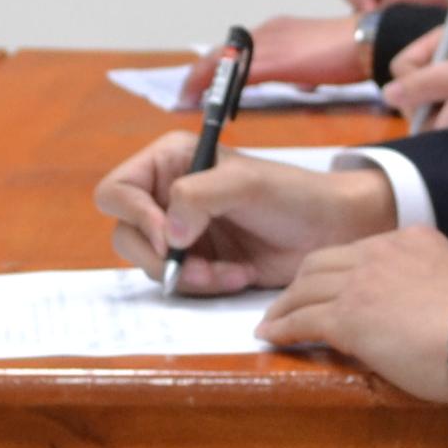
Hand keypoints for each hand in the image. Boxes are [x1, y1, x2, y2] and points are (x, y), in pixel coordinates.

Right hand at [94, 140, 394, 291]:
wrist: (330, 230)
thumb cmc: (293, 194)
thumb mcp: (245, 184)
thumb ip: (197, 196)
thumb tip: (167, 234)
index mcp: (171, 161)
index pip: (117, 190)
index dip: (135, 216)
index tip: (168, 238)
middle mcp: (168, 194)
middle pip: (126, 234)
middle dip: (160, 258)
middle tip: (195, 267)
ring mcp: (181, 230)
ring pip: (151, 264)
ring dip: (187, 275)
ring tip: (226, 273)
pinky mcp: (198, 261)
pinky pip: (179, 283)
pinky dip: (204, 286)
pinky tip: (238, 276)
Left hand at [194, 12, 364, 94]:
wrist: (367, 41)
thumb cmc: (350, 51)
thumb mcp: (318, 58)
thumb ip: (304, 67)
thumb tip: (299, 82)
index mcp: (277, 30)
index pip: (237, 48)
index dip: (217, 65)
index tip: (204, 80)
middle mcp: (268, 32)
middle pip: (223, 52)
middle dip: (202, 73)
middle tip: (189, 92)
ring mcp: (270, 44)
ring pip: (225, 61)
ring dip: (205, 80)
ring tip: (191, 97)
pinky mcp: (276, 61)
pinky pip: (238, 75)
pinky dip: (221, 87)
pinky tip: (211, 101)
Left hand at [259, 228, 447, 404]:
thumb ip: (425, 283)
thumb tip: (411, 310)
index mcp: (410, 239)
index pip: (358, 250)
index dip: (336, 270)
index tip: (327, 286)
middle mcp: (381, 251)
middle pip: (322, 262)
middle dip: (301, 283)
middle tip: (290, 301)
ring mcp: (360, 282)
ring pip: (306, 289)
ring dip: (285, 306)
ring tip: (272, 321)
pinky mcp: (347, 317)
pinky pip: (302, 320)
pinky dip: (282, 328)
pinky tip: (271, 336)